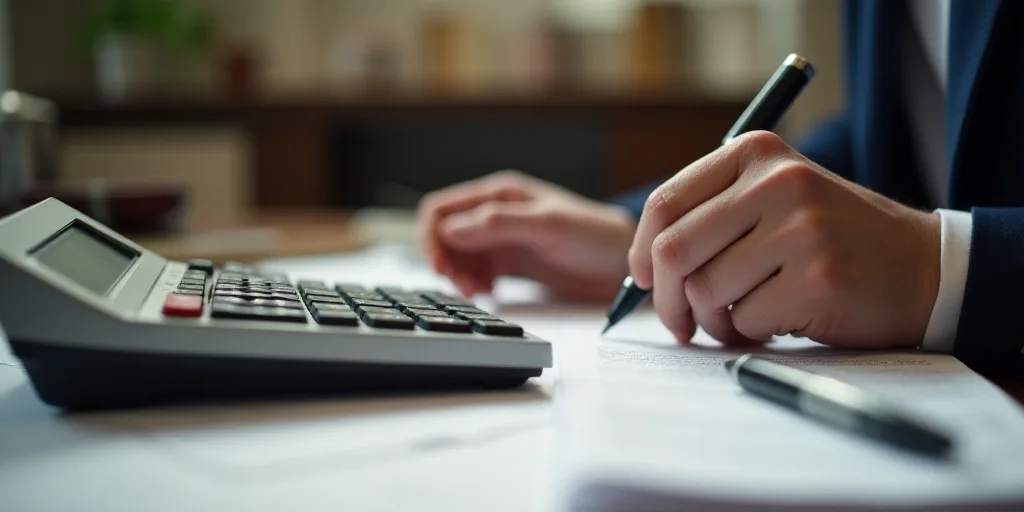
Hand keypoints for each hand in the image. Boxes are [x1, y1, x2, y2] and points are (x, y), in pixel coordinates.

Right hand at [417, 170, 635, 300]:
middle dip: (444, 260)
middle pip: (443, 234)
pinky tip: (488, 293)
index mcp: (499, 194)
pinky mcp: (509, 263)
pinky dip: (472, 284)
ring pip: (456, 256)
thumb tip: (451, 229)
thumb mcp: (548, 226)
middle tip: (460, 285)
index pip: (442, 209)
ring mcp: (500, 239)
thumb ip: (499, 224)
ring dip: (457, 275)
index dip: (432, 237)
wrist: (624, 263)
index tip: (441, 265)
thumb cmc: (595, 234)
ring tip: (476, 292)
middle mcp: (494, 214)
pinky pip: (475, 272)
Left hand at [628, 131, 939, 348]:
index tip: (644, 279)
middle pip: (674, 249)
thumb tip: (643, 264)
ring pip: (705, 290)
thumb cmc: (831, 239)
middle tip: (677, 323)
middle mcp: (776, 182)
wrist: (922, 266)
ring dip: (712, 319)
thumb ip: (711, 214)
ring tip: (739, 319)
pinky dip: (749, 332)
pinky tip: (775, 322)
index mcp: (755, 153)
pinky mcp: (817, 278)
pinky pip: (746, 319)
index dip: (642, 251)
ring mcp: (800, 229)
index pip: (665, 204)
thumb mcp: (774, 198)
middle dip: (665, 298)